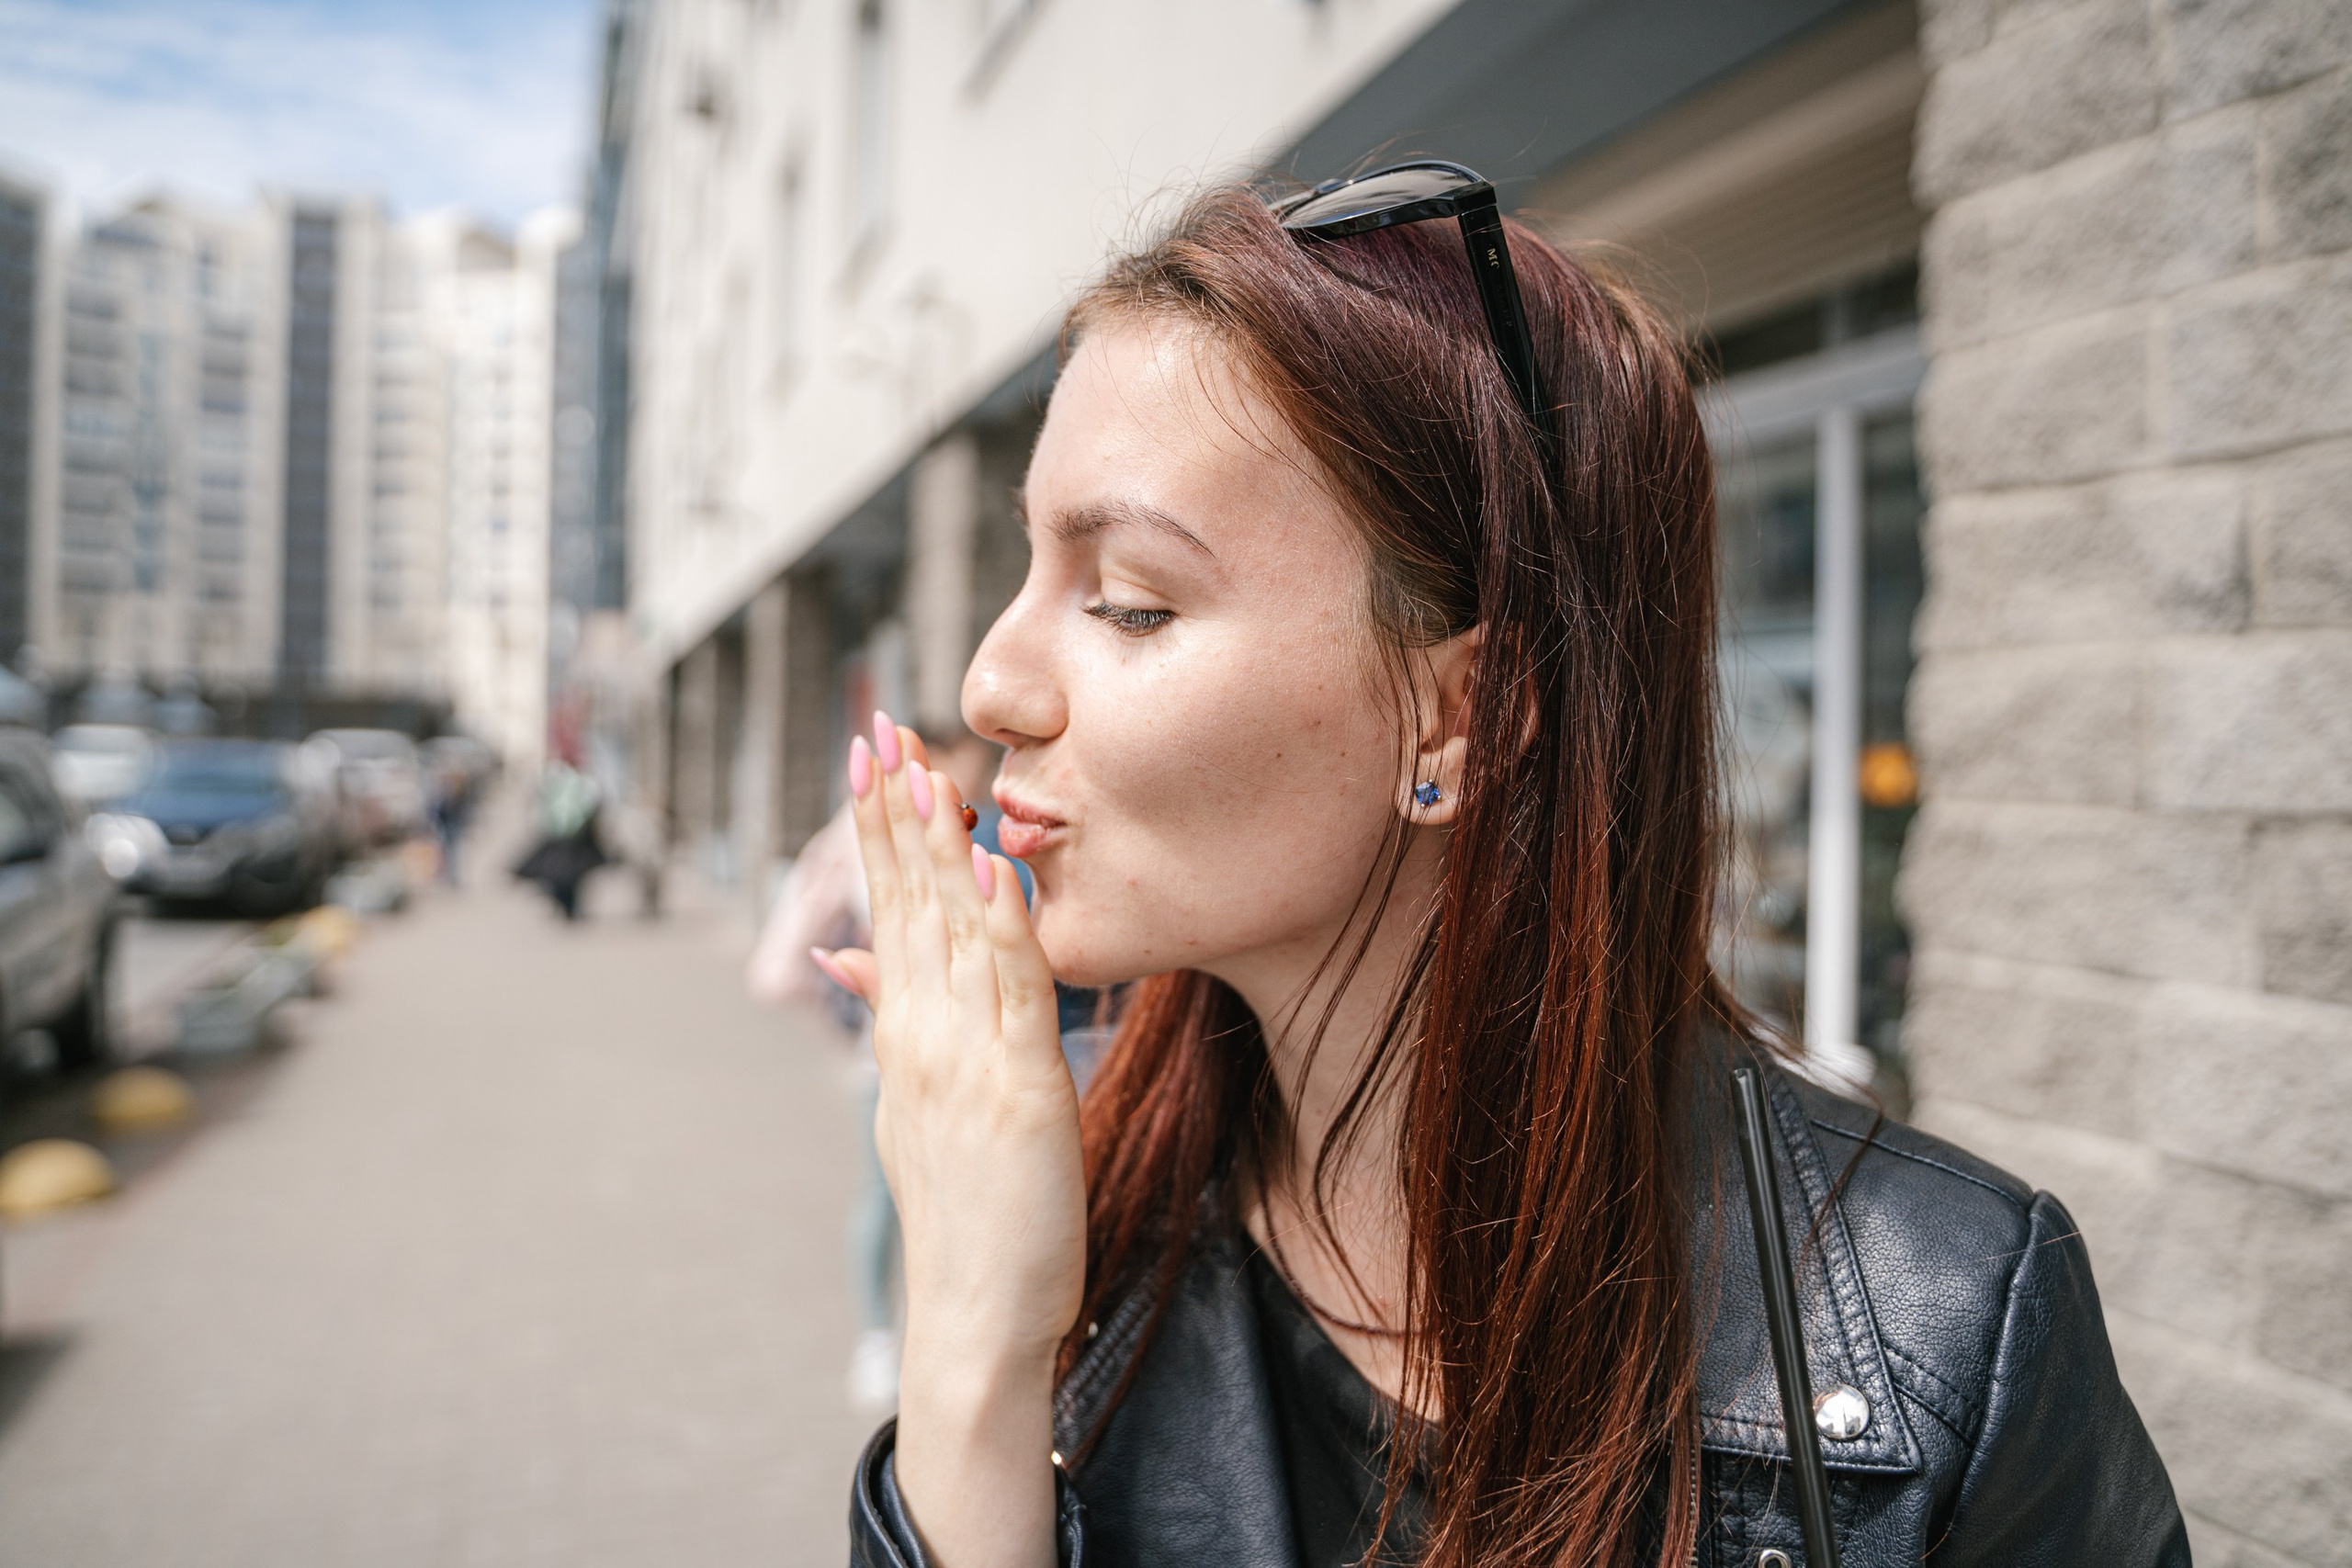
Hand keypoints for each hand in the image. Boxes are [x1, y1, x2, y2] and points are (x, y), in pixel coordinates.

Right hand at [816, 713, 1081, 1567]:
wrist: (974, 1319)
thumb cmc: (972, 1218)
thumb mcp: (927, 1110)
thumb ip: (904, 1025)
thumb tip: (852, 955)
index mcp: (908, 1037)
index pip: (889, 908)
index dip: (881, 832)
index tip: (872, 757)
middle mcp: (923, 1036)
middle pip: (903, 902)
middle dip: (892, 814)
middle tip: (879, 729)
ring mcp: (961, 1059)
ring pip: (946, 929)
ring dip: (933, 844)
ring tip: (921, 766)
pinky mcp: (1012, 1089)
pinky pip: (1007, 987)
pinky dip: (995, 922)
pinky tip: (985, 864)